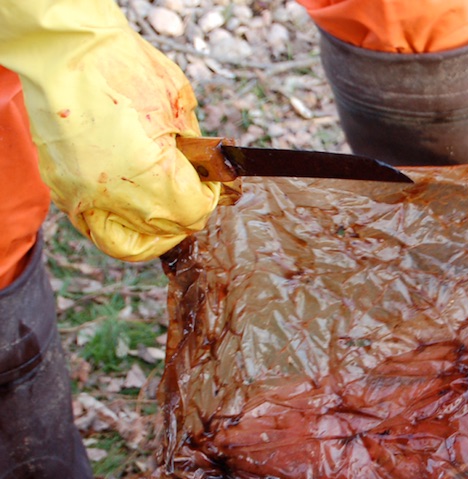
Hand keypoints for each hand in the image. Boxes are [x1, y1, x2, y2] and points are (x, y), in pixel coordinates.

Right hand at [0, 0, 219, 260]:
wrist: (64, 50)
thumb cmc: (123, 67)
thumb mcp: (179, 103)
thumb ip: (195, 144)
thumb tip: (204, 164)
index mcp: (154, 178)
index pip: (194, 212)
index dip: (208, 197)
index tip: (209, 180)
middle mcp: (117, 198)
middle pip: (165, 230)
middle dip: (185, 213)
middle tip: (190, 190)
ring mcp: (85, 197)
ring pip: (126, 243)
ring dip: (151, 236)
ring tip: (164, 215)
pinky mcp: (63, 188)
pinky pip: (94, 225)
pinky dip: (117, 223)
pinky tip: (131, 206)